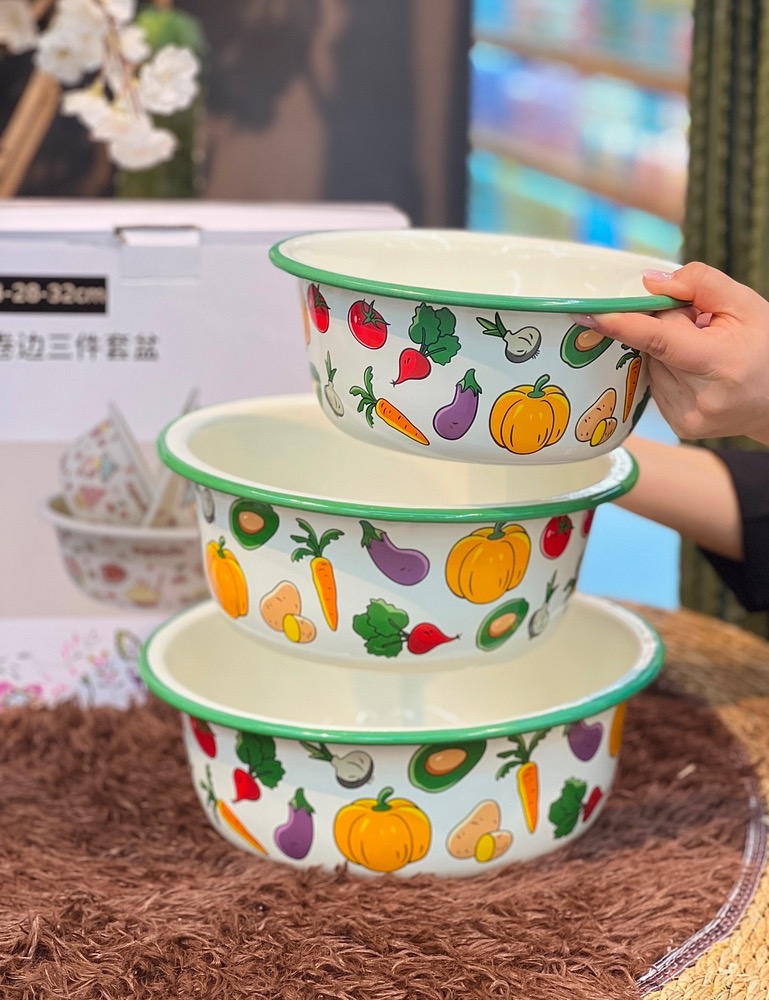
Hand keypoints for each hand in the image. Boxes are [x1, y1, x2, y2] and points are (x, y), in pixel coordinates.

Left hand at [578, 261, 768, 444]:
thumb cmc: (766, 348)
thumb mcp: (745, 305)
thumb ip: (699, 284)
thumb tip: (649, 283)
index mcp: (721, 365)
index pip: (659, 340)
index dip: (622, 325)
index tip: (588, 313)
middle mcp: (701, 398)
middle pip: (654, 348)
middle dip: (666, 328)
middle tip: (698, 326)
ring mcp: (687, 418)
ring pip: (651, 367)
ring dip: (666, 352)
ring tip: (702, 351)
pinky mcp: (679, 427)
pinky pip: (656, 385)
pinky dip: (668, 371)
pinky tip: (695, 371)